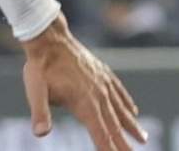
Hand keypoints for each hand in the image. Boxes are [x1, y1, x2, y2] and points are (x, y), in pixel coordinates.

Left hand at [22, 15, 146, 150]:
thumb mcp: (35, 90)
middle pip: (115, 125)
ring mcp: (103, 83)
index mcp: (84, 103)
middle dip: (125, 143)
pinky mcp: (103, 73)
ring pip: (121, 109)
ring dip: (132, 125)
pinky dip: (127, 103)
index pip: (100, 133)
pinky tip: (133, 111)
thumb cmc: (40, 66)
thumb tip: (40, 133)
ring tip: (143, 138)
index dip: (109, 148)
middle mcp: (98, 95)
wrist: (49, 38)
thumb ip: (40, 112)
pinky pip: (119, 91)